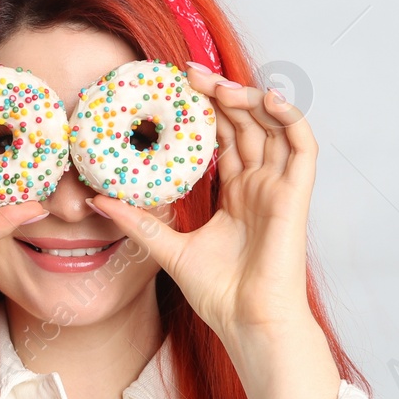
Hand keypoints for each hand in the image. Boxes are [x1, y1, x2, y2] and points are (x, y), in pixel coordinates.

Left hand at [84, 62, 319, 345]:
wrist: (248, 323)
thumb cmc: (219, 295)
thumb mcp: (167, 249)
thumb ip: (137, 221)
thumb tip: (96, 200)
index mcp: (237, 194)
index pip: (227, 137)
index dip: (207, 109)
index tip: (178, 87)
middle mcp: (260, 185)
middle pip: (248, 124)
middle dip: (222, 94)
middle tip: (190, 74)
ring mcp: (279, 188)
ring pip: (275, 127)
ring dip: (252, 99)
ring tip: (219, 86)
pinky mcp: (296, 195)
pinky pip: (303, 146)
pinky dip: (290, 118)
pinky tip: (267, 99)